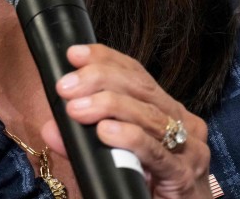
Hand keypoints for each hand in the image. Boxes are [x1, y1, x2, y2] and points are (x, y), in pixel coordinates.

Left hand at [42, 44, 211, 198]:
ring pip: (148, 114)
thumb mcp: (105, 161)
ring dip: (108, 105)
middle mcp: (182, 124)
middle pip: (140, 87)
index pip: (136, 74)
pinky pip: (155, 151)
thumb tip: (51, 128)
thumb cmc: (141, 190)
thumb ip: (80, 145)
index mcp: (165, 112)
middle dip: (99, 79)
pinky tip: (106, 132)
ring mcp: (188, 150)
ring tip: (77, 109)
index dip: (105, 59)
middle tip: (66, 86)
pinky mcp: (184, 176)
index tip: (74, 54)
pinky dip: (129, 137)